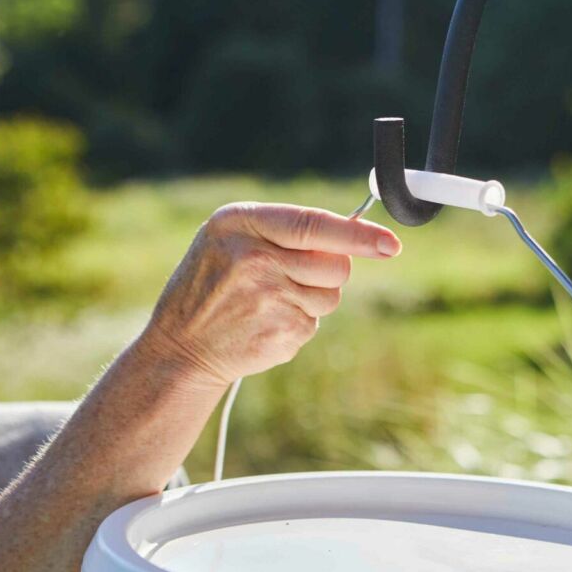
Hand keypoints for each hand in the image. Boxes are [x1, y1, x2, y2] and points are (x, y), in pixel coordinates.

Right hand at [139, 202, 400, 387]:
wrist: (181, 347)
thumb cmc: (212, 284)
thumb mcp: (230, 238)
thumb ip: (285, 230)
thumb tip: (358, 239)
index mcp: (241, 224)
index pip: (314, 225)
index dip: (359, 235)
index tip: (391, 244)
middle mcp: (255, 259)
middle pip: (336, 264)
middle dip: (329, 271)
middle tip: (292, 276)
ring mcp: (269, 300)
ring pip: (331, 296)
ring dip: (312, 298)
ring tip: (268, 301)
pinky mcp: (281, 334)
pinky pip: (314, 323)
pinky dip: (296, 323)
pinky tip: (264, 324)